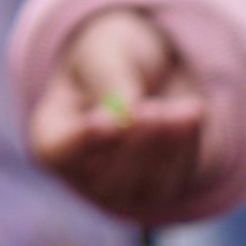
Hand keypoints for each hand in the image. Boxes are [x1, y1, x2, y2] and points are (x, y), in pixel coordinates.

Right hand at [28, 7, 215, 222]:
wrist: (146, 72)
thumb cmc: (111, 59)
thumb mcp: (104, 53)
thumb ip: (111, 79)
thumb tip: (127, 109)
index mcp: (51, 135)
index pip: (56, 152)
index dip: (82, 142)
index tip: (109, 122)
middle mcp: (81, 174)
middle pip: (105, 182)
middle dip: (134, 146)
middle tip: (153, 110)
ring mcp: (121, 191)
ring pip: (145, 186)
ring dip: (166, 144)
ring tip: (185, 105)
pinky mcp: (158, 193)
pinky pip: (176, 180)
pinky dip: (188, 146)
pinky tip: (193, 112)